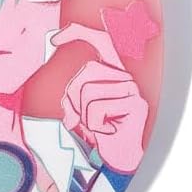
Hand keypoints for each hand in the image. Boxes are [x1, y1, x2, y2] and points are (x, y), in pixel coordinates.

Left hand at [52, 22, 147, 173]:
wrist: (121, 158)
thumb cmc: (102, 131)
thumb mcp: (81, 109)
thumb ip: (74, 94)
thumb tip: (67, 93)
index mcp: (112, 72)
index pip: (99, 41)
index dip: (79, 33)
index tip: (54, 40)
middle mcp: (124, 75)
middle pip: (87, 70)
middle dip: (74, 96)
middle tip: (81, 118)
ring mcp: (132, 88)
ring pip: (89, 92)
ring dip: (85, 116)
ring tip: (97, 127)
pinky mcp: (136, 104)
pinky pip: (98, 110)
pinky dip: (95, 127)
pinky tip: (107, 132)